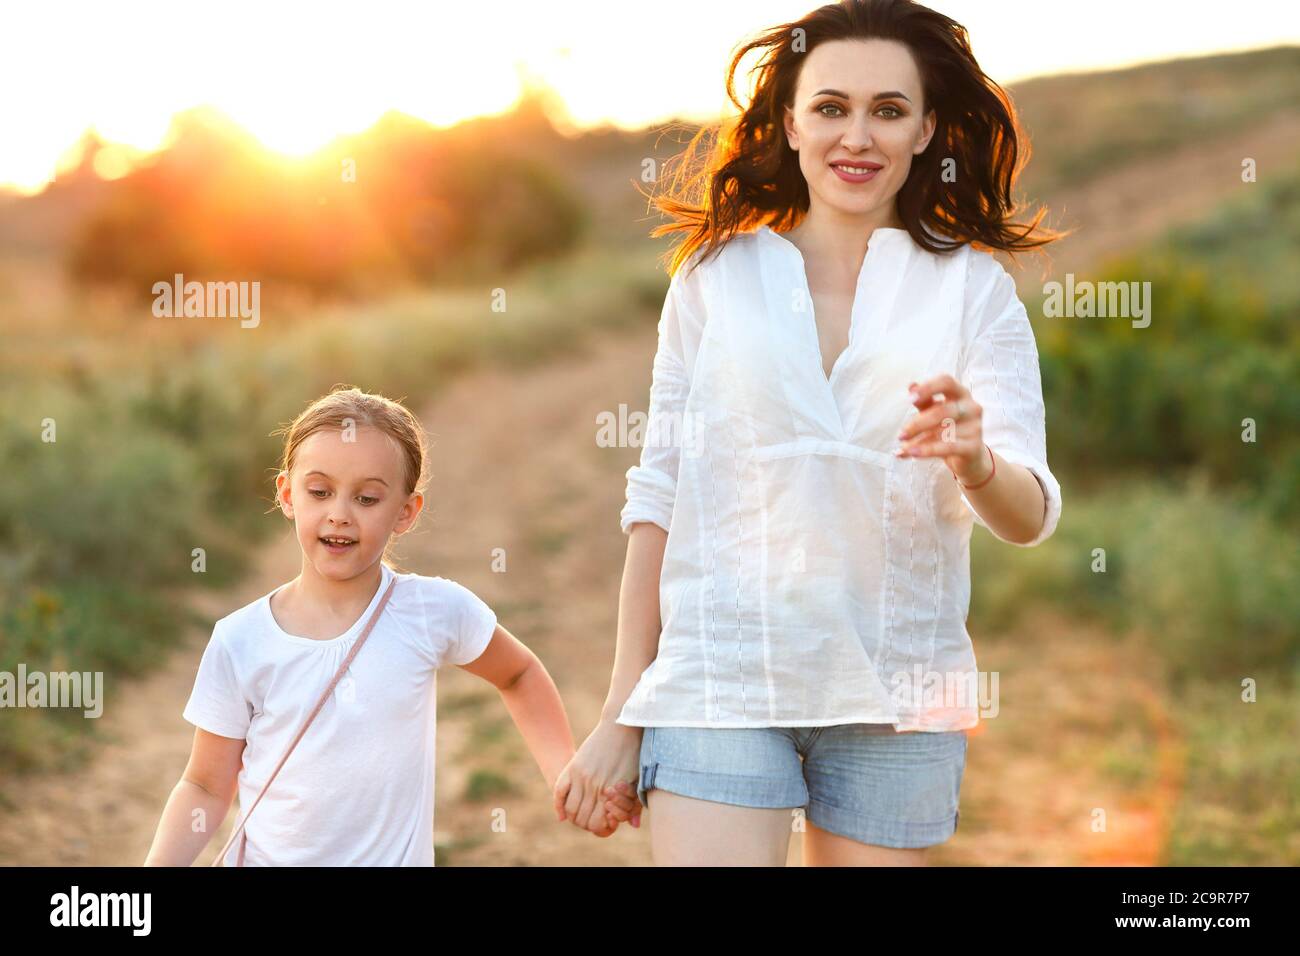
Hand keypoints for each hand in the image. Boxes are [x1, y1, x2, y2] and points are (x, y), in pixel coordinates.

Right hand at [552, 718, 642, 837]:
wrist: (621, 725)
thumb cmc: (634, 753)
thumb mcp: (638, 779)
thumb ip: (634, 804)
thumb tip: (633, 825)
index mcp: (611, 793)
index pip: (596, 825)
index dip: (599, 828)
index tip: (604, 823)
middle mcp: (594, 787)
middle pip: (582, 820)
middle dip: (586, 824)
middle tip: (592, 820)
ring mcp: (581, 776)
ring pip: (570, 809)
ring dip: (574, 816)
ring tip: (581, 814)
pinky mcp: (574, 766)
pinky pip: (559, 791)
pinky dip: (559, 805)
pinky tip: (563, 812)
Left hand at [894, 374, 991, 485]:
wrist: (969, 456)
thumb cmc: (948, 428)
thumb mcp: (934, 412)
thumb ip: (923, 401)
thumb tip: (911, 385)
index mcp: (961, 393)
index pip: (946, 381)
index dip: (928, 388)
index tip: (910, 399)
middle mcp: (971, 407)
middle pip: (941, 411)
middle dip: (917, 424)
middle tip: (901, 435)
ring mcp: (975, 427)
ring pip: (942, 432)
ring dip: (918, 441)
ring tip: (903, 448)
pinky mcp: (974, 446)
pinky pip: (948, 447)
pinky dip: (927, 450)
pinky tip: (912, 453)